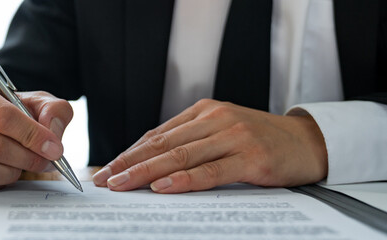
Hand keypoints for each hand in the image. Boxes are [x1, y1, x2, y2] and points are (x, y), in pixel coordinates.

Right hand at [0, 78, 72, 191]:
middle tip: (44, 161)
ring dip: (11, 172)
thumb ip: (53, 111)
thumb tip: (51, 133)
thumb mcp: (35, 102)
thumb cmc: (8, 112)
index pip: (2, 116)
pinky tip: (3, 171)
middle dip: (26, 157)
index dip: (32, 135)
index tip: (54, 148)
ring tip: (22, 165)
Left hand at [92, 99, 327, 192]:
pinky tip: (162, 186)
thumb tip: (147, 163)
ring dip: (145, 172)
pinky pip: (210, 171)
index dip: (128, 153)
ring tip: (122, 185)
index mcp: (205, 111)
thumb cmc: (261, 140)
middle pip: (162, 144)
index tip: (107, 168)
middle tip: (104, 179)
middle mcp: (216, 119)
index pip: (157, 135)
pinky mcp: (251, 157)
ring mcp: (234, 136)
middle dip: (128, 163)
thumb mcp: (223, 132)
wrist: (310, 142)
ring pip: (180, 156)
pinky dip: (183, 180)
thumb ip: (190, 142)